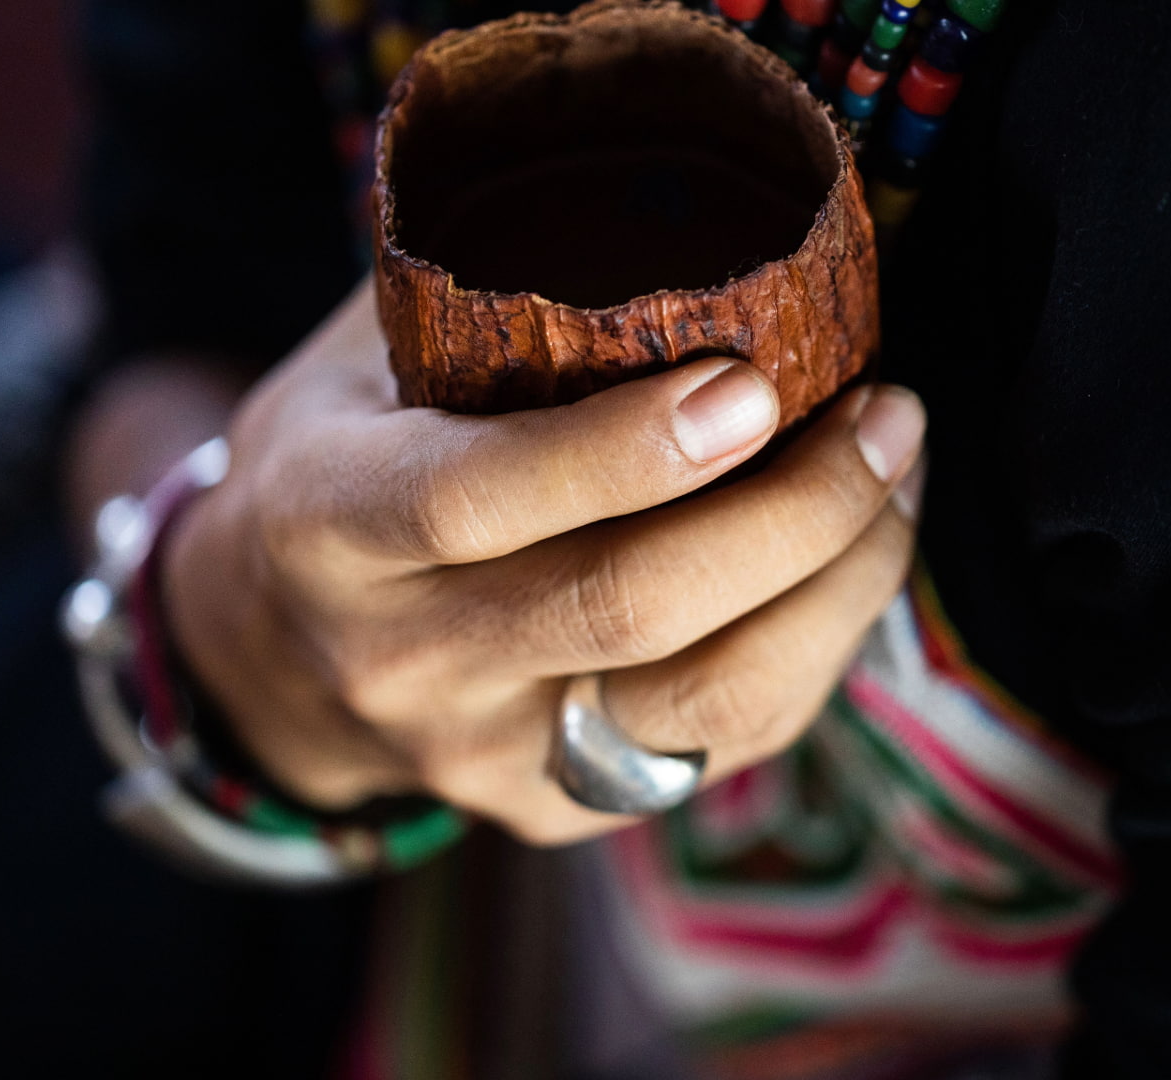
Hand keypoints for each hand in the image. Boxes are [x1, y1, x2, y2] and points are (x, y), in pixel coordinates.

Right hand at [163, 282, 924, 845]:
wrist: (270, 659)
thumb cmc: (342, 466)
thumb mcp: (359, 362)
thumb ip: (481, 295)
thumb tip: (680, 203)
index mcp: (329, 526)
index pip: (473, 502)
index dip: (622, 449)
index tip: (751, 382)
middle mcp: (405, 660)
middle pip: (627, 609)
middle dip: (792, 510)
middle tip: (888, 415)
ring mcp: (490, 754)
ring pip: (705, 697)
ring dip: (840, 582)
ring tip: (901, 475)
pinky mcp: (563, 807)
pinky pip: (730, 740)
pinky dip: (822, 641)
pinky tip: (859, 556)